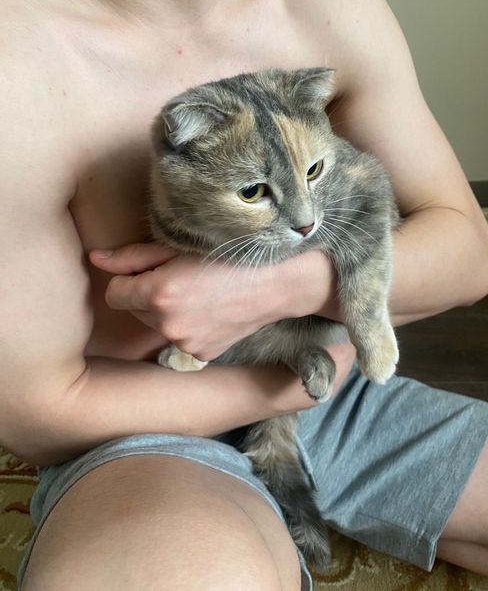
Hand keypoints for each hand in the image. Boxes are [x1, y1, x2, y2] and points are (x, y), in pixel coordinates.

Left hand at [90, 242, 285, 360]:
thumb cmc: (231, 254)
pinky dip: (186, 326)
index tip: (152, 269)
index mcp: (159, 293)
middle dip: (147, 294)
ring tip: (198, 293)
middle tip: (181, 277)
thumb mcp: (180, 246)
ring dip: (166, 311)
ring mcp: (185, 344)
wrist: (278, 283)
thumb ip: (133, 256)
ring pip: (155, 325)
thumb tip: (95, 259)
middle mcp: (168, 324)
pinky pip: (178, 340)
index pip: (114, 293)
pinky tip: (210, 311)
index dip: (130, 279)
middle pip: (134, 309)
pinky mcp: (201, 355)